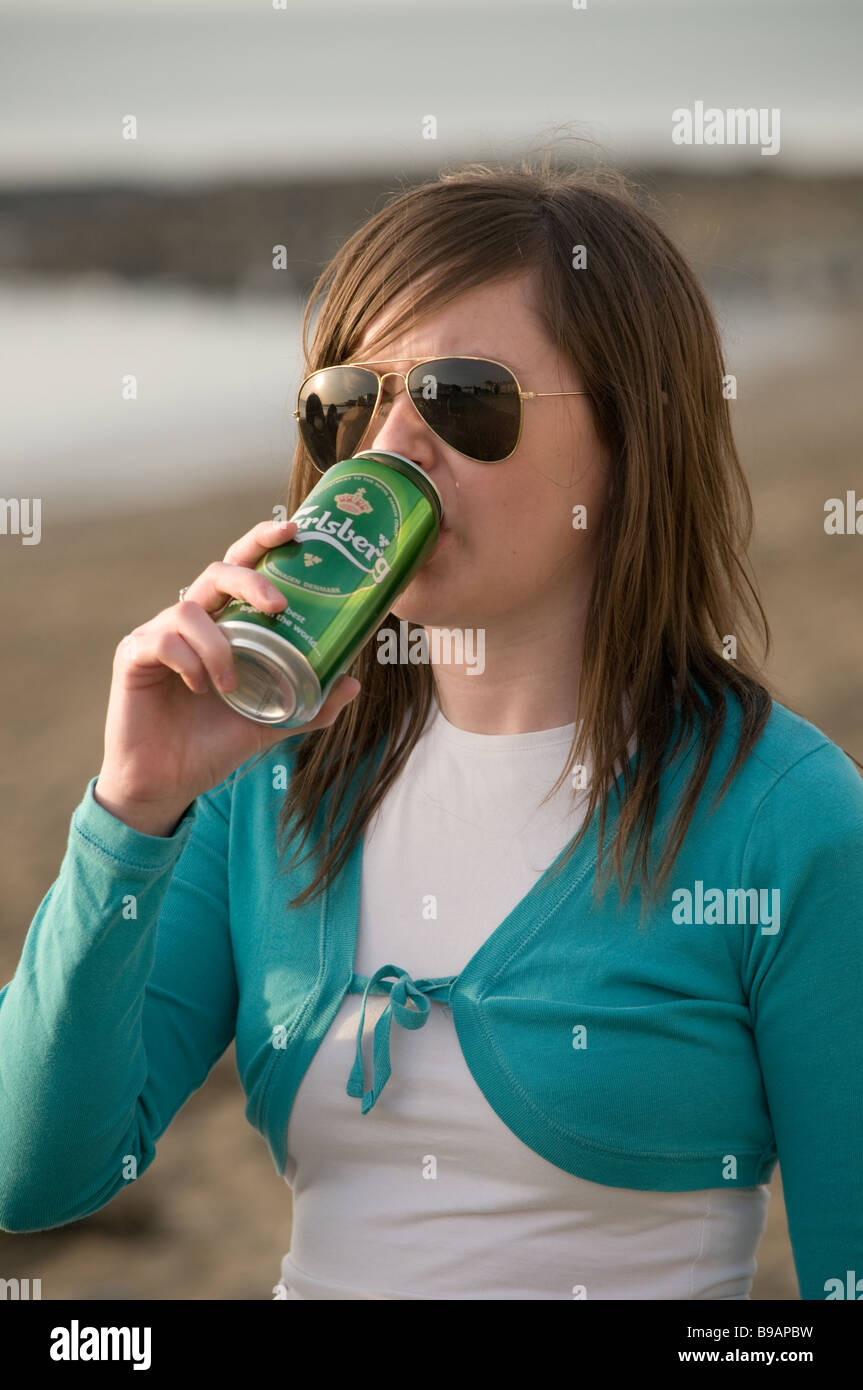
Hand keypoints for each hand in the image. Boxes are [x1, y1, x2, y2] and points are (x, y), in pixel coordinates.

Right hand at [94, 518, 360, 833]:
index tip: (294, 530)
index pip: (240, 569)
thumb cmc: (211, 745)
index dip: (262, 542)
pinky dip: (188, 660)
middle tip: (279, 605)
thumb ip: (308, 705)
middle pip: (217, 572)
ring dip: (220, 646)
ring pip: (190, 609)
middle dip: (251, 578)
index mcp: (222, 626)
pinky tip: (198, 687)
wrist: (166, 784)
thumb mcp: (269, 723)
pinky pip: (162, 640)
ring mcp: (158, 635)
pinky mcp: (133, 656)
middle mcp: (190, 622)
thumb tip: (353, 683)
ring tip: (232, 684)